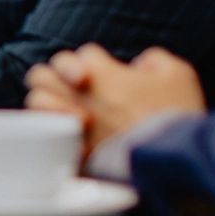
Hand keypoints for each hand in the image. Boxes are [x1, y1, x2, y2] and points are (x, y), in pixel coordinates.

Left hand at [24, 43, 206, 153]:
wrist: (174, 161)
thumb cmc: (175, 114)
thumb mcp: (178, 73)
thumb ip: (154, 60)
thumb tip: (141, 65)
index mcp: (100, 71)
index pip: (85, 54)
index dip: (97, 63)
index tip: (113, 76)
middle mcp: (78, 94)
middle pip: (44, 73)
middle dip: (55, 77)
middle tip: (73, 89)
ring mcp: (71, 122)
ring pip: (36, 100)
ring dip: (48, 102)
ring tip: (66, 110)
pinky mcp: (72, 151)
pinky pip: (45, 136)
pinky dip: (51, 134)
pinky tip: (66, 136)